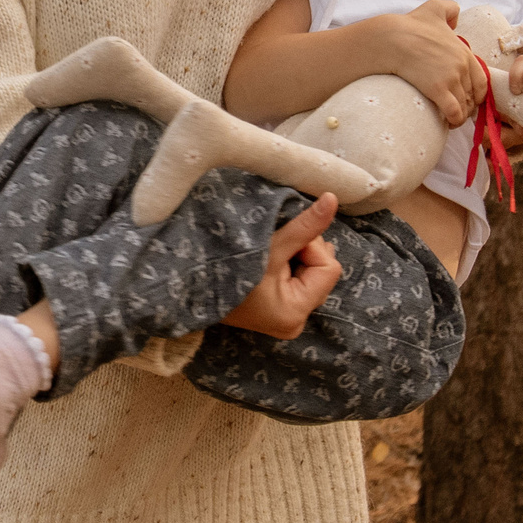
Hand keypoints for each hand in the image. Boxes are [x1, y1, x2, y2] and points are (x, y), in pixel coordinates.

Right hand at [219, 193, 344, 340]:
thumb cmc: (227, 266)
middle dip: (306, 252)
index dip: (311, 246)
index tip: (283, 239)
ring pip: (311, 276)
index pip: (329, 269)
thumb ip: (305, 226)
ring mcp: (286, 320)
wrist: (188, 286)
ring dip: (298, 258)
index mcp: (295, 313)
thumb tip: (334, 199)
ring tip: (270, 254)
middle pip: (322, 273)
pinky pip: (299, 283)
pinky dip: (290, 267)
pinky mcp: (279, 314)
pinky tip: (270, 263)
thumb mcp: (270, 245)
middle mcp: (295, 323)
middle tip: (276, 244)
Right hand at [374, 0, 485, 128]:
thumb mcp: (434, 8)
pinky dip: (454, 120)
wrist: (393, 39)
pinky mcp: (438, 90)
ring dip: (460, 115)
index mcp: (464, 51)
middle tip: (458, 111)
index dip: (477, 92)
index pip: (481, 79)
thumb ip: (450, 9)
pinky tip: (448, 123)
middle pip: (473, 95)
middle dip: (468, 106)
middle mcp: (462, 66)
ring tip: (452, 119)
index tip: (469, 99)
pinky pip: (454, 112)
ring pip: (464, 106)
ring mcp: (451, 79)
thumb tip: (456, 18)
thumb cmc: (411, 24)